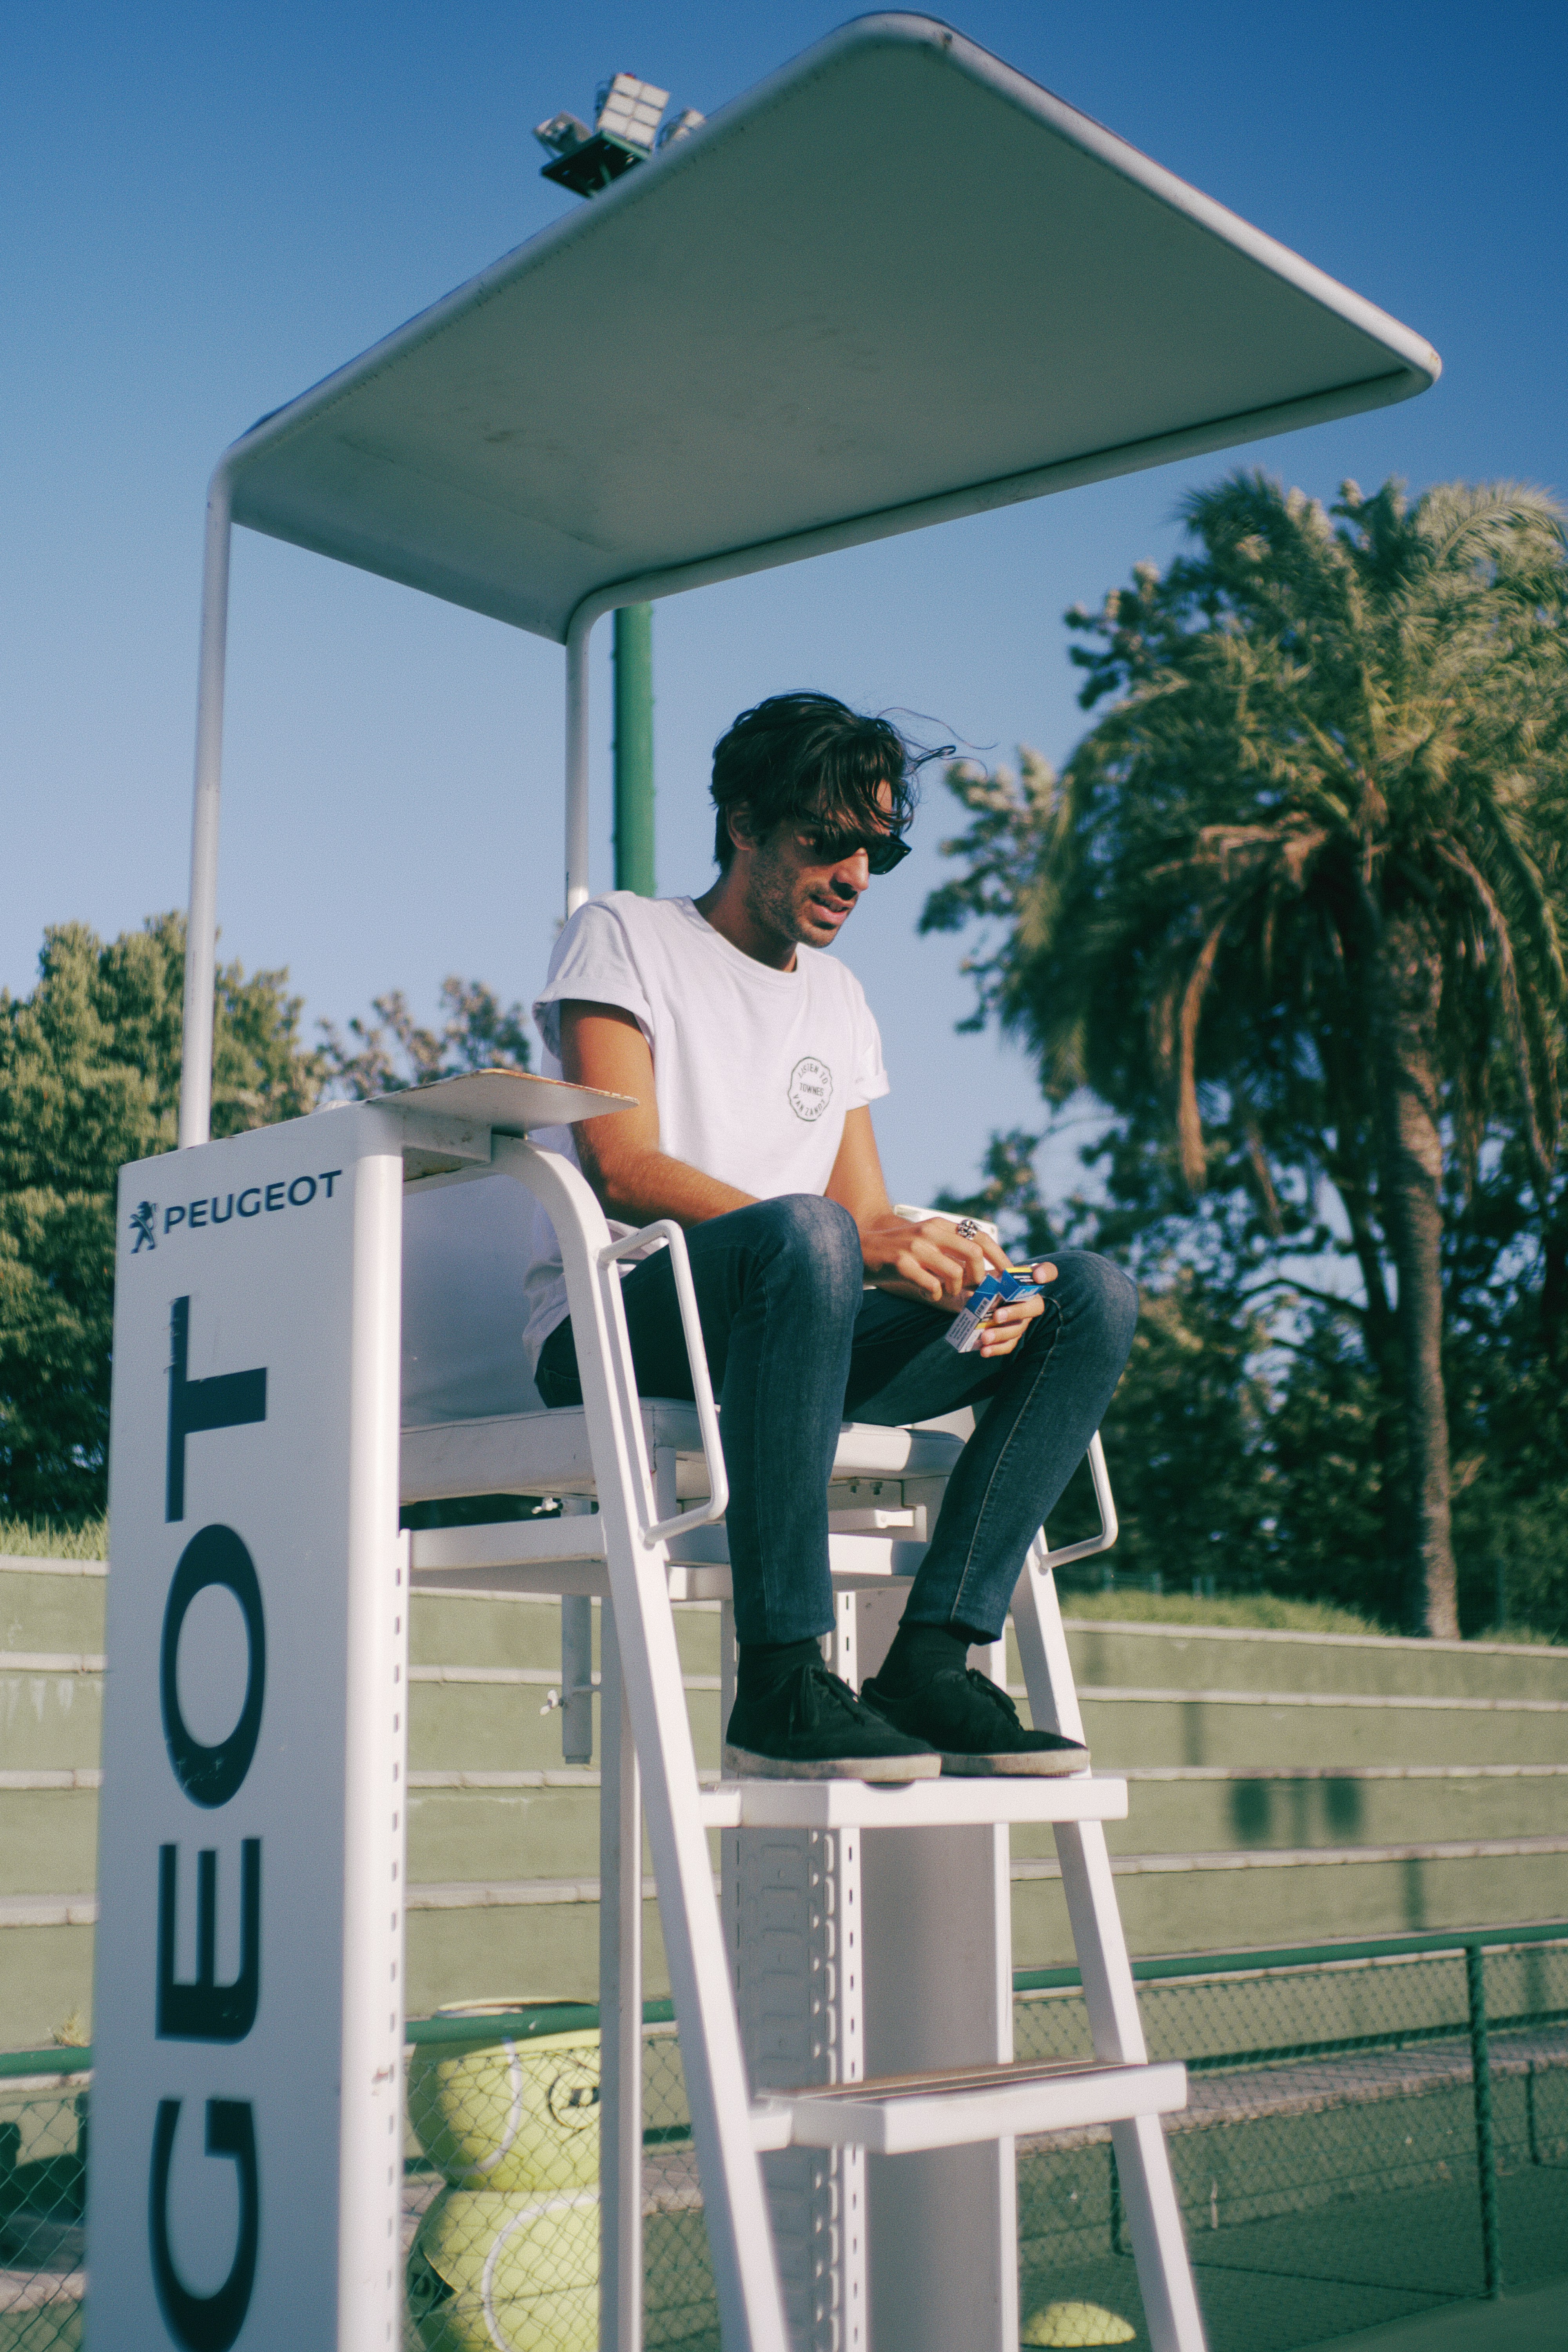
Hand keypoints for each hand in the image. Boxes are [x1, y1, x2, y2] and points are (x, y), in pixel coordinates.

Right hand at [860, 1212, 1006, 1305]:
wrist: (858, 1250)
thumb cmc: (896, 1253)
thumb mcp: (926, 1243)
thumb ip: (950, 1252)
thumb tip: (983, 1273)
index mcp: (940, 1225)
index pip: (981, 1237)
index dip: (1000, 1256)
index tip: (1008, 1274)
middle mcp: (931, 1231)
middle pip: (974, 1254)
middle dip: (980, 1277)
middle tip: (973, 1289)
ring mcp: (916, 1246)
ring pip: (956, 1272)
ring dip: (955, 1289)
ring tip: (943, 1291)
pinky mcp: (902, 1263)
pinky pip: (932, 1285)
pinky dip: (934, 1294)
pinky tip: (926, 1292)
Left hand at [974, 1261, 1057, 1358]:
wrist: (975, 1297)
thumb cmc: (983, 1282)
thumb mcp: (982, 1275)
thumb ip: (982, 1279)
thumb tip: (973, 1292)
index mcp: (1026, 1280)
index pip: (1048, 1271)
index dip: (1046, 1273)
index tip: (1038, 1277)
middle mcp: (1030, 1300)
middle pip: (1034, 1307)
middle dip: (1015, 1312)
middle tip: (997, 1316)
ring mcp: (1023, 1319)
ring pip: (1018, 1329)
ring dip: (1001, 1334)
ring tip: (984, 1337)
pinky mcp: (1013, 1335)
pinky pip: (1009, 1344)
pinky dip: (996, 1349)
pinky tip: (984, 1351)